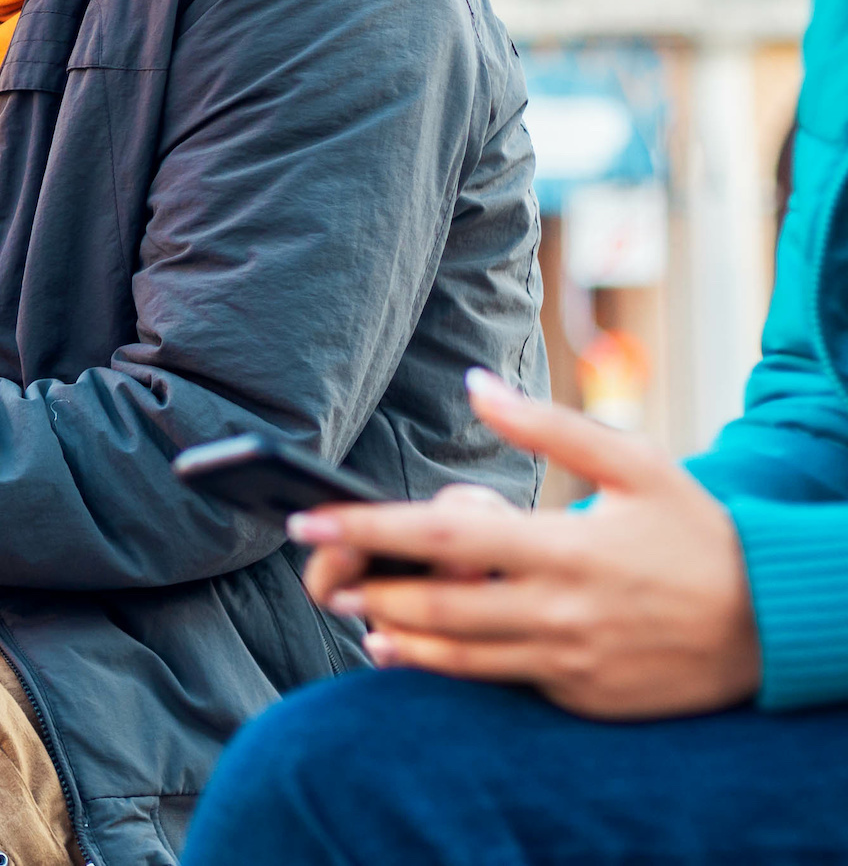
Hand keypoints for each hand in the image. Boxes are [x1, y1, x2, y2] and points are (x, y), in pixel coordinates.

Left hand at [286, 370, 759, 720]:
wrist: (771, 624)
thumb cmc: (694, 534)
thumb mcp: (637, 463)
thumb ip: (549, 427)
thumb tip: (476, 384)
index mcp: (566, 548)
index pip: (446, 539)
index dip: (369, 531)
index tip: (309, 522)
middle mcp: (559, 610)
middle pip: (434, 605)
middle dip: (364, 589)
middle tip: (317, 576)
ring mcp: (566, 660)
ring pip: (454, 655)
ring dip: (392, 632)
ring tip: (352, 611)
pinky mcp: (576, 695)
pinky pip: (491, 683)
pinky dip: (440, 666)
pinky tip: (403, 647)